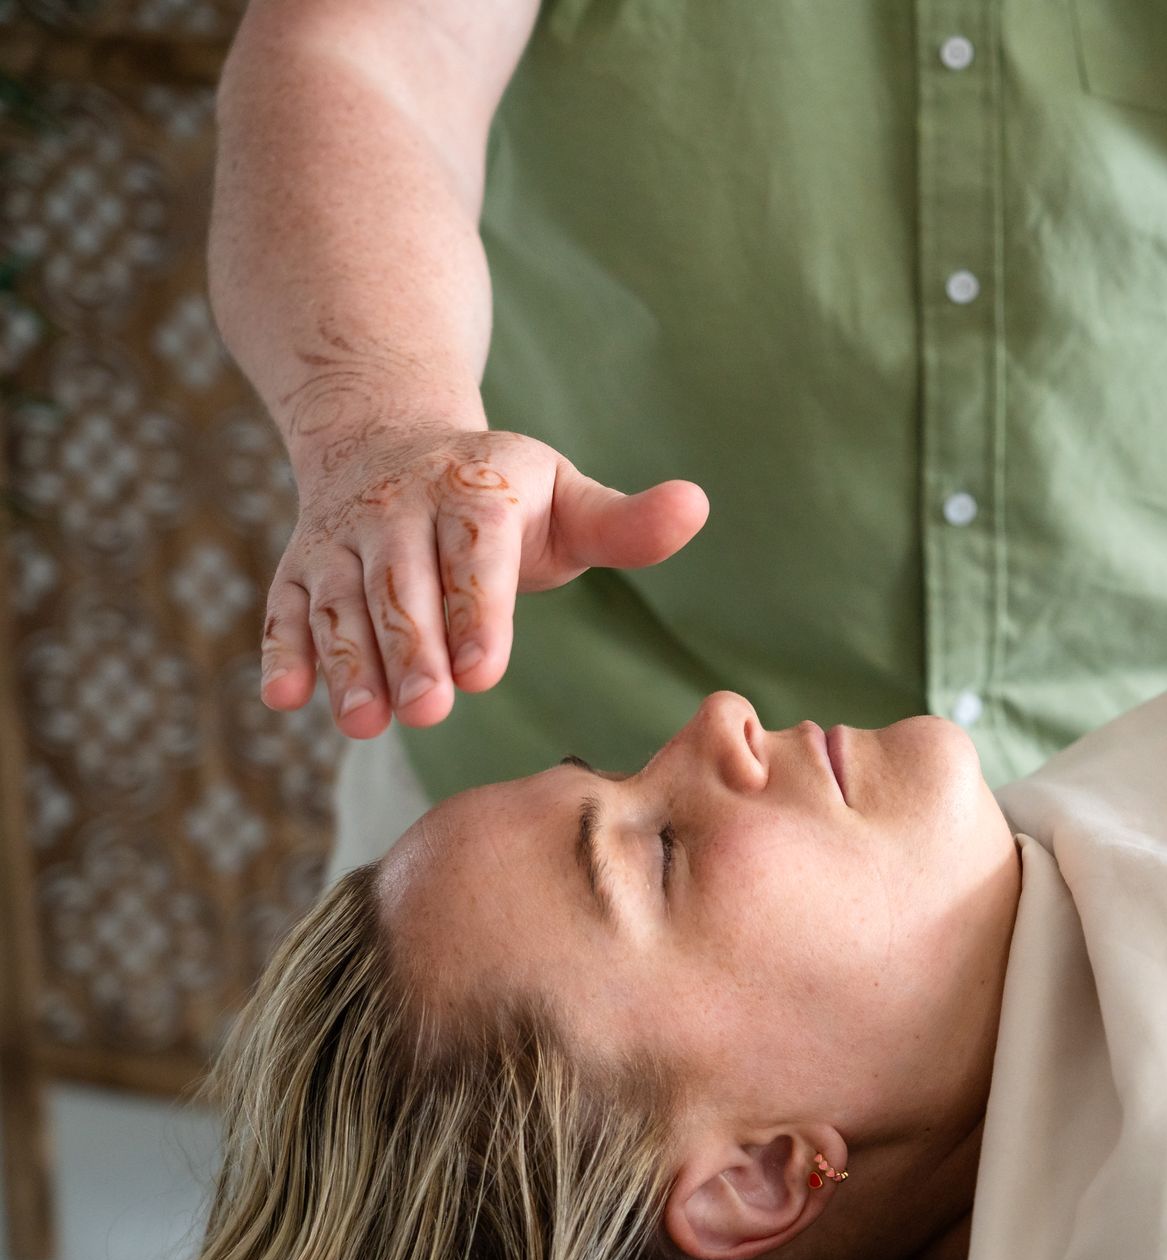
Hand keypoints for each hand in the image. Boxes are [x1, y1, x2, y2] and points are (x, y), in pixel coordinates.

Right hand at [260, 425, 707, 736]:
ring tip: (363, 722)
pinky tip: (287, 697)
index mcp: (474, 489)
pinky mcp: (300, 569)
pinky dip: (282, 650)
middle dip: (413, 650)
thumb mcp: (567, 500)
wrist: (390, 444)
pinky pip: (286, 608)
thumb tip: (697, 506)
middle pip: (403, 583)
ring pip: (342, 602)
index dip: (478, 608)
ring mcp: (343, 539)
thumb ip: (626, 523)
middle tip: (429, 711)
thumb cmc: (505, 496)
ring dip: (349, 662)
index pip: (476, 549)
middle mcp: (398, 509)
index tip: (486, 672)